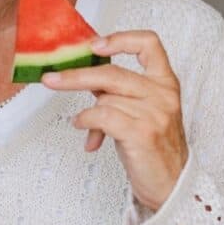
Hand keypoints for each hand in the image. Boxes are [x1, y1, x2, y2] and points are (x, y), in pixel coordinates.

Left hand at [41, 31, 187, 210]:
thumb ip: (119, 91)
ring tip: (84, 123)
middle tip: (51, 78)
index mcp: (165, 83)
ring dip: (88, 111)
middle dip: (75, 75)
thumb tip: (81, 77)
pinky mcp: (142, 133)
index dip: (120, 39)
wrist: (172, 185)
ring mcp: (154, 113)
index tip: (95, 46)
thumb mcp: (142, 111)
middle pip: (112, 72)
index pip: (149, 44)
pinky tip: (84, 129)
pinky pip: (101, 116)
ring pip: (104, 97)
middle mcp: (163, 94)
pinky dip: (86, 121)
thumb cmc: (153, 148)